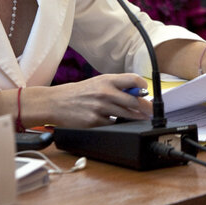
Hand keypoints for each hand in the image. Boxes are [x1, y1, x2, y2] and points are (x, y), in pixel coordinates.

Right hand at [29, 74, 150, 127]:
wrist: (55, 102)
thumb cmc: (78, 93)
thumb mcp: (97, 82)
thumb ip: (116, 86)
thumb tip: (137, 92)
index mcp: (107, 80)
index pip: (134, 79)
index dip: (144, 87)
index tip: (147, 93)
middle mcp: (105, 92)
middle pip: (135, 101)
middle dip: (146, 108)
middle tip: (150, 112)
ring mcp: (100, 108)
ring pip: (127, 115)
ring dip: (136, 118)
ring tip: (140, 118)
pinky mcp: (95, 121)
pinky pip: (113, 124)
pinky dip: (116, 124)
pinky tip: (116, 122)